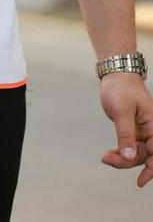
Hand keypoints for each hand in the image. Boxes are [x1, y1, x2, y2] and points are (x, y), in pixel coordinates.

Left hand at [99, 71, 152, 187]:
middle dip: (129, 162)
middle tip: (109, 160)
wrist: (115, 75)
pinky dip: (120, 153)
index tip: (142, 179)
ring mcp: (143, 132)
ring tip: (105, 157)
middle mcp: (152, 131)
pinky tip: (109, 155)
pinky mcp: (134, 132)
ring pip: (137, 155)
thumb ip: (126, 133)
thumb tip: (129, 156)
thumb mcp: (122, 110)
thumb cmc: (121, 88)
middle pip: (147, 156)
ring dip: (123, 159)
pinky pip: (130, 148)